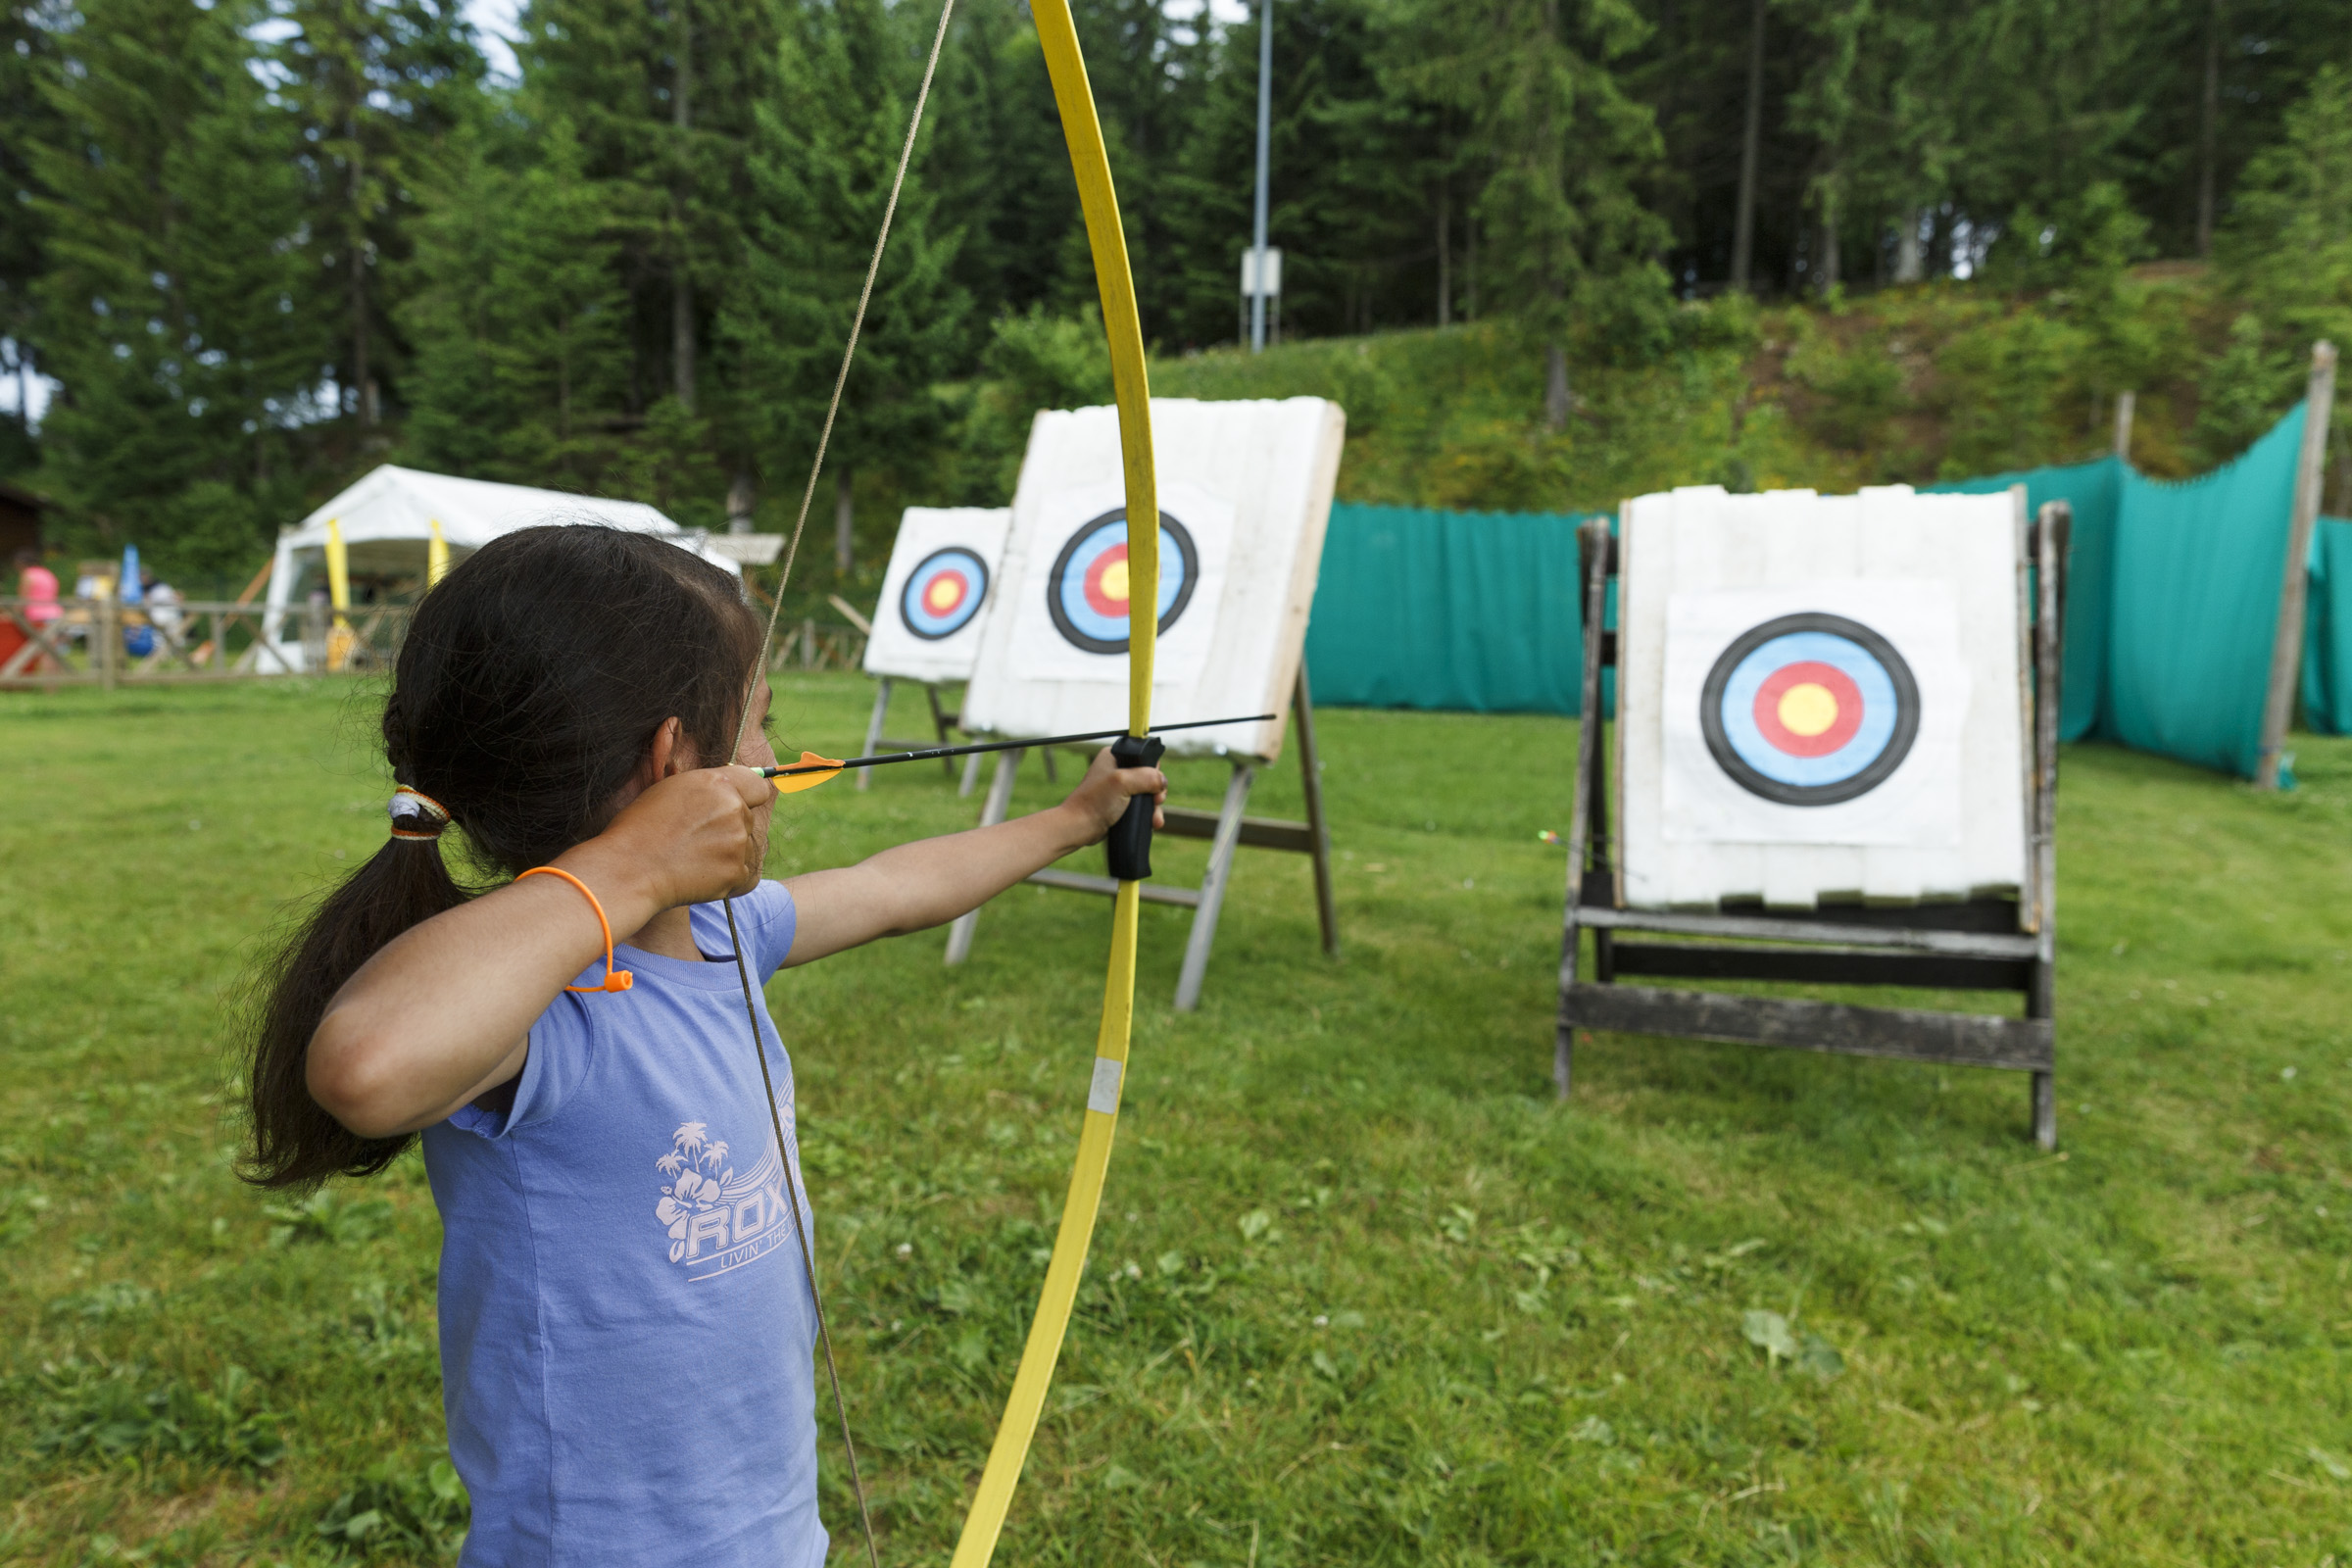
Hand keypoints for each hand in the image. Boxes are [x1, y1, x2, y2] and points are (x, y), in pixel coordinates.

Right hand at [574, 763, 774, 908]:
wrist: (628, 869)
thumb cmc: (639, 828)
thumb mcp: (669, 790)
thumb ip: (705, 787)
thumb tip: (723, 788)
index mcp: (716, 783)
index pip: (758, 785)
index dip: (747, 796)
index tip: (735, 805)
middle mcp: (733, 809)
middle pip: (747, 817)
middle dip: (729, 826)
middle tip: (695, 838)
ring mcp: (737, 842)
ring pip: (745, 846)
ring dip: (728, 852)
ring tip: (692, 857)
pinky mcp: (736, 871)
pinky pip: (743, 873)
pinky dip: (726, 876)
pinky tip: (698, 874)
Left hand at [1060, 746, 1166, 840]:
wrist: (1081, 826)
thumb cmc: (1095, 802)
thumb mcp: (1123, 782)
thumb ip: (1147, 777)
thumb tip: (1163, 781)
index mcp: (1115, 757)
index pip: (1144, 757)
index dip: (1154, 770)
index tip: (1155, 784)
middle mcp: (1118, 770)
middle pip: (1150, 777)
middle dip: (1157, 792)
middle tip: (1156, 801)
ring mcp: (1120, 788)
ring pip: (1148, 793)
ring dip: (1154, 807)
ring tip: (1154, 819)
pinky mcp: (1121, 804)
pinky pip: (1142, 806)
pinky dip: (1149, 814)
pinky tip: (1153, 823)